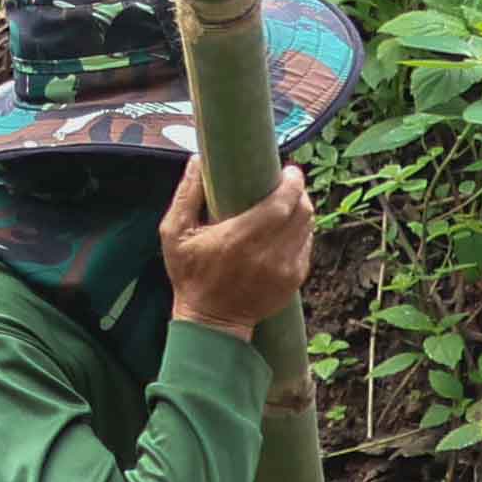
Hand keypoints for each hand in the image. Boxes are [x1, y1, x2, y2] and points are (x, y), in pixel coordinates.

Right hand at [160, 163, 317, 332]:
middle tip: (287, 183)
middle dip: (299, 192)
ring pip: (307, 228)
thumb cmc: (189, 275)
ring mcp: (285, 269)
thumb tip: (196, 160)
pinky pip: (306, 246)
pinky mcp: (294, 280)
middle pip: (301, 212)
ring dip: (301, 211)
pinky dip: (300, 232)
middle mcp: (268, 254)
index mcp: (240, 239)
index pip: (281, 203)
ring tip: (287, 203)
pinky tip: (285, 228)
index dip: (292, 183)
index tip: (289, 171)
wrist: (212, 321)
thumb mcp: (174, 234)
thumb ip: (186, 196)